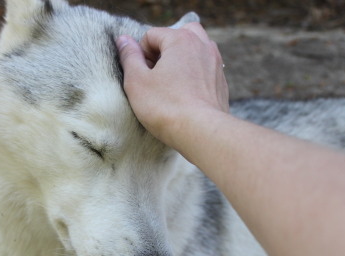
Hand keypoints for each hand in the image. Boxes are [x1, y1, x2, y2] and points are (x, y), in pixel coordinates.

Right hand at [116, 23, 228, 147]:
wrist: (201, 132)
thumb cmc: (166, 107)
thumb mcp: (137, 82)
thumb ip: (129, 57)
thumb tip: (124, 40)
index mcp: (181, 40)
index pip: (152, 35)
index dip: (140, 55)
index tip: (141, 76)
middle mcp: (202, 45)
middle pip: (179, 34)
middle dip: (164, 50)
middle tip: (156, 73)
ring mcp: (215, 63)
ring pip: (196, 48)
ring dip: (181, 58)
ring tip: (171, 81)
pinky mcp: (220, 82)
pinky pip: (205, 68)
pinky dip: (194, 73)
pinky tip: (185, 94)